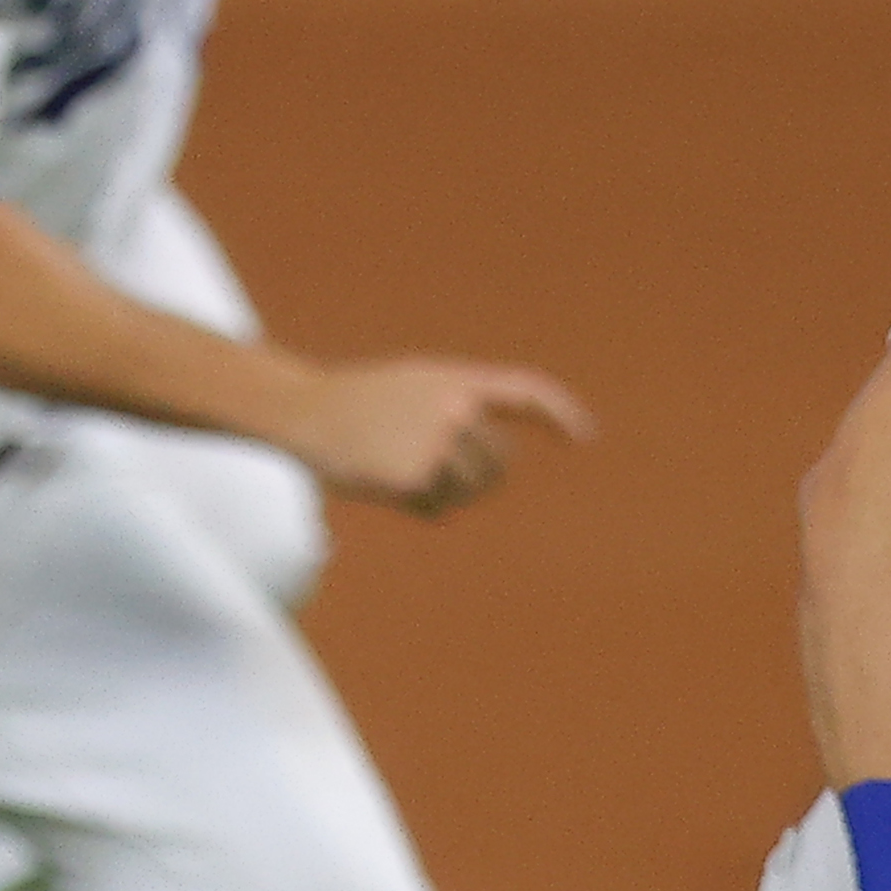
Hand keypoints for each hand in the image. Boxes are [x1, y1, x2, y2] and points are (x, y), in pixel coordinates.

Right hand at [285, 358, 589, 515]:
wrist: (306, 411)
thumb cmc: (355, 402)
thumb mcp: (413, 387)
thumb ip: (455, 409)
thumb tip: (491, 468)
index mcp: (460, 380)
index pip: (526, 393)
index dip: (560, 414)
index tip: (584, 437)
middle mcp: (458, 410)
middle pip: (501, 464)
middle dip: (479, 478)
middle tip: (437, 473)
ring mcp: (439, 444)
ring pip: (472, 492)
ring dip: (445, 494)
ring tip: (402, 471)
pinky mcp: (417, 478)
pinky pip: (440, 510)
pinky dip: (419, 508)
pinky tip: (387, 485)